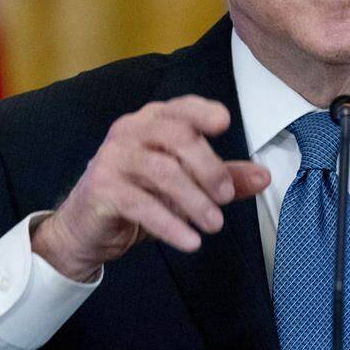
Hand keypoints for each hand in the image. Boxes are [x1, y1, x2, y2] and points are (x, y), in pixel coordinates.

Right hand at [32, 95, 269, 281]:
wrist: (86, 229)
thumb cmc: (138, 197)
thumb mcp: (184, 186)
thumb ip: (222, 177)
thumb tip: (264, 176)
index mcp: (152, 121)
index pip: (181, 108)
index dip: (203, 111)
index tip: (225, 123)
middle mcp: (130, 131)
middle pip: (178, 137)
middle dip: (209, 167)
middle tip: (226, 196)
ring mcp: (112, 158)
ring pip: (162, 171)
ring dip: (194, 200)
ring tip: (214, 224)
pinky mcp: (102, 189)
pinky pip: (141, 204)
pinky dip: (170, 224)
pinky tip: (190, 241)